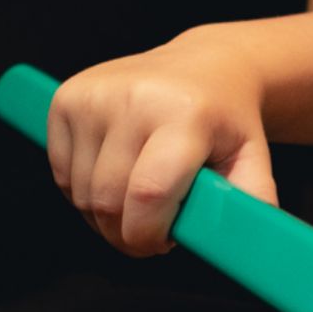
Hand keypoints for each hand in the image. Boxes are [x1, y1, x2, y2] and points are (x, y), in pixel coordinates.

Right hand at [47, 29, 275, 255]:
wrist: (202, 66)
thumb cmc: (226, 121)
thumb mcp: (252, 159)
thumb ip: (250, 203)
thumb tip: (241, 244)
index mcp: (184, 114)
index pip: (148, 194)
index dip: (147, 235)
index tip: (161, 244)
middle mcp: (134, 98)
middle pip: (108, 201)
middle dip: (125, 234)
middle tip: (150, 231)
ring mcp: (94, 96)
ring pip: (80, 194)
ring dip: (104, 217)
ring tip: (137, 202)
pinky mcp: (66, 99)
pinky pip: (61, 175)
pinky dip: (83, 192)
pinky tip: (114, 179)